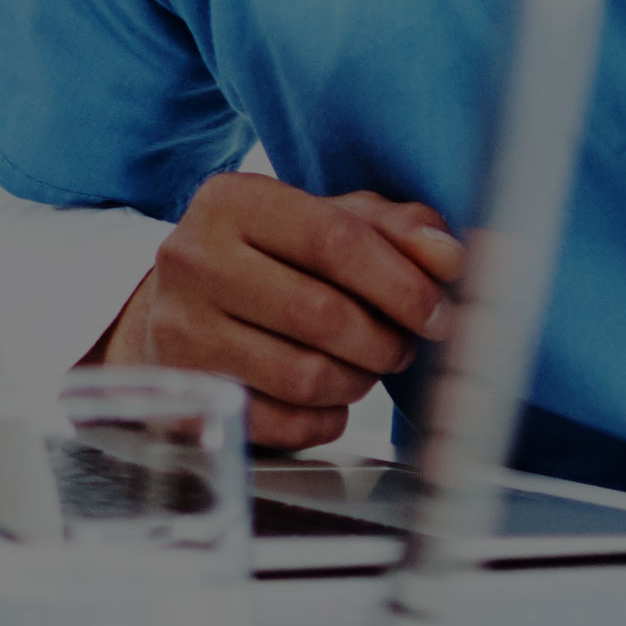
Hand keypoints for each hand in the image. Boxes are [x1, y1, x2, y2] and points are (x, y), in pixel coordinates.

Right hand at [96, 170, 473, 453]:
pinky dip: (325, 418)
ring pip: (304, 376)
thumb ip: (396, 230)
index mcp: (232, 201)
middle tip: (401, 346)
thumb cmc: (269, 261)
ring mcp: (179, 330)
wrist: (174, 308)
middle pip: (322, 315)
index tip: (440, 313)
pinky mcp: (185, 394)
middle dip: (384, 340)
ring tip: (361, 366)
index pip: (336, 241)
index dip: (403, 284)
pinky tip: (325, 396)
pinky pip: (283, 424)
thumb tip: (450, 257)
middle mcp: (192, 259)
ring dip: (357, 381)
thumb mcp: (327, 222)